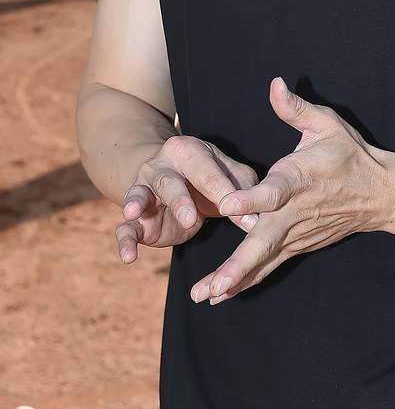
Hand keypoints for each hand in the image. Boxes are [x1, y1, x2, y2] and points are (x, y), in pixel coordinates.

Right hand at [115, 136, 259, 262]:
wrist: (172, 179)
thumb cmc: (209, 178)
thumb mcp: (229, 178)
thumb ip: (243, 194)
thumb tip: (255, 221)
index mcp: (190, 151)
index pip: (208, 173)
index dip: (226, 195)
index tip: (244, 217)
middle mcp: (162, 166)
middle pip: (170, 181)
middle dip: (181, 200)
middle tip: (191, 219)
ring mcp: (143, 189)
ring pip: (141, 195)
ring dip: (139, 204)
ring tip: (135, 213)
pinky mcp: (136, 217)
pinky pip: (125, 227)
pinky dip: (125, 240)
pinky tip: (129, 256)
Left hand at [190, 77, 394, 303]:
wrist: (381, 194)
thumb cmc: (349, 154)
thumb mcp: (326, 124)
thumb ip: (295, 109)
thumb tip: (274, 84)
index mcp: (299, 179)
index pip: (273, 192)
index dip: (250, 199)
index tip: (227, 205)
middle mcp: (295, 212)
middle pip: (263, 242)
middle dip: (236, 264)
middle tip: (211, 285)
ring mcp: (297, 234)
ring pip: (264, 260)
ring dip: (235, 279)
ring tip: (205, 296)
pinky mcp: (298, 245)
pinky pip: (270, 266)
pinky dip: (247, 281)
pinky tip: (222, 295)